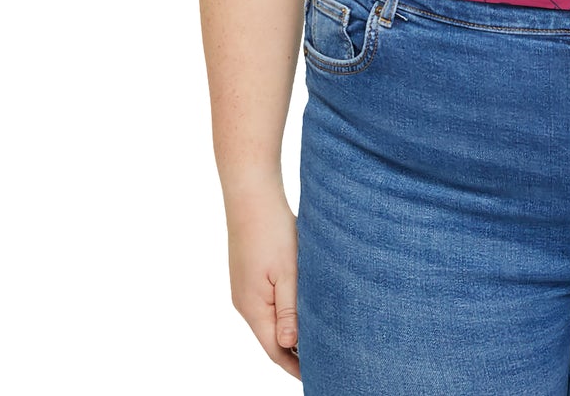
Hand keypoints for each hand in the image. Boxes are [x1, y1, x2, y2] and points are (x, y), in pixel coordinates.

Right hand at [225, 188, 301, 379]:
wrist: (251, 195)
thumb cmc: (272, 230)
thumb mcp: (287, 271)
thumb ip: (289, 309)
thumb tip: (290, 344)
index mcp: (253, 308)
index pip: (275, 349)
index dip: (295, 365)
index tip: (317, 375)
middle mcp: (245, 303)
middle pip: (271, 338)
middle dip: (295, 352)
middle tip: (324, 359)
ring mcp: (245, 289)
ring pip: (270, 320)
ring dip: (291, 330)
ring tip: (318, 337)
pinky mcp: (250, 275)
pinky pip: (268, 303)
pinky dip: (285, 311)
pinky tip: (302, 307)